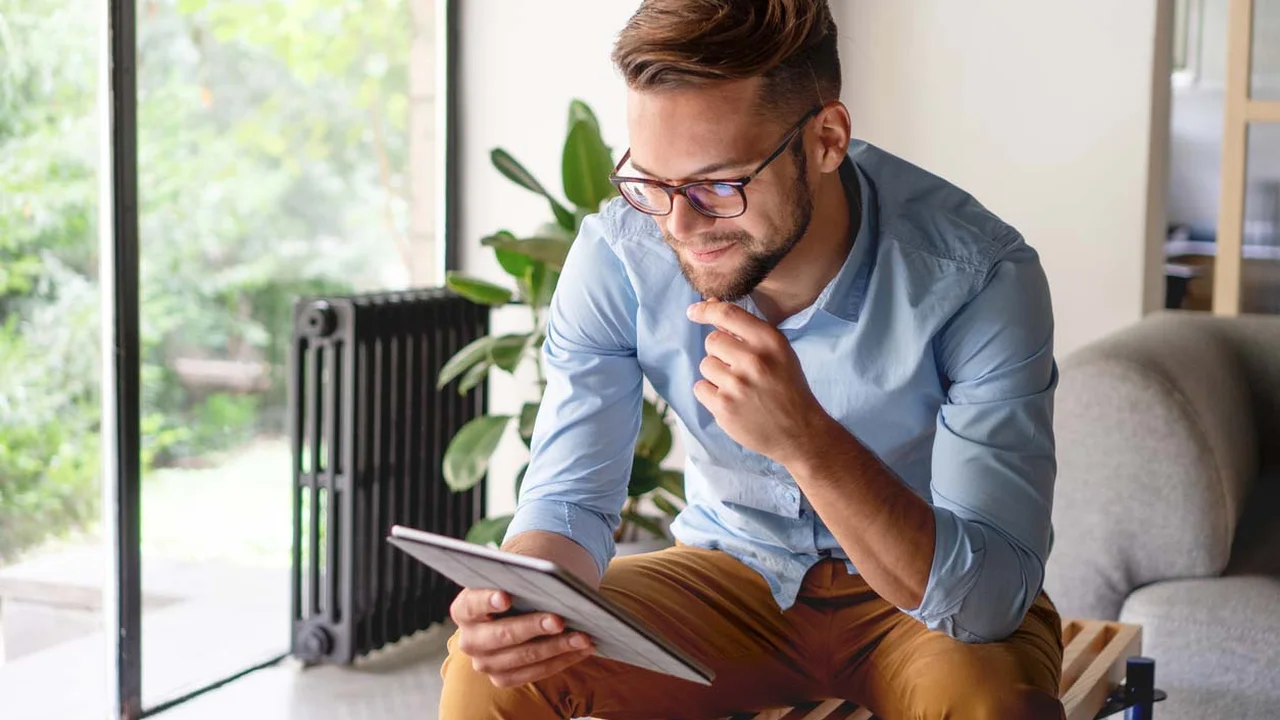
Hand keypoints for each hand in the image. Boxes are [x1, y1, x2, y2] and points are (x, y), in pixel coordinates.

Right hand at [449, 588, 594, 687]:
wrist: (514, 610)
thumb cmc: (515, 588)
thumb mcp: (512, 578)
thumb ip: (521, 578)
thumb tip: (548, 579)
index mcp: (464, 609)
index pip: (473, 604)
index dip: (488, 600)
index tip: (506, 596)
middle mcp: (469, 640)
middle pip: (502, 635)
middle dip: (533, 627)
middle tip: (559, 619)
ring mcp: (485, 663)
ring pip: (524, 657)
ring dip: (557, 647)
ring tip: (583, 636)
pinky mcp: (503, 679)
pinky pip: (536, 673)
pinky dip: (562, 660)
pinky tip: (582, 649)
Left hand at [686, 299, 830, 465]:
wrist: (800, 432)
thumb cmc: (788, 388)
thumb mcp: (779, 353)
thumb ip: (747, 332)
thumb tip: (711, 305)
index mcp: (770, 341)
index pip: (728, 314)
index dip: (706, 309)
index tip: (693, 311)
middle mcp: (754, 360)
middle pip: (712, 341)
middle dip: (720, 353)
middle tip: (740, 370)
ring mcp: (737, 385)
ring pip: (706, 365)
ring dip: (716, 375)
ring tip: (739, 388)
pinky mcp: (724, 407)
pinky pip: (700, 388)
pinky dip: (711, 394)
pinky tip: (732, 401)